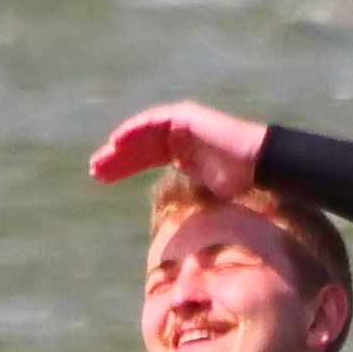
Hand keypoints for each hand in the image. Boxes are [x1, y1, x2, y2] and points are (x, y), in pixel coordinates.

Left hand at [89, 100, 267, 198]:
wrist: (258, 166)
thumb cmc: (240, 187)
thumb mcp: (203, 199)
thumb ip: (184, 204)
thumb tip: (171, 234)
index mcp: (183, 155)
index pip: (146, 159)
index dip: (124, 168)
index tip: (102, 179)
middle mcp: (180, 139)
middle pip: (140, 148)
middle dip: (117, 159)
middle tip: (94, 172)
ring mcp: (181, 126)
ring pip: (143, 135)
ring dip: (121, 147)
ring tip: (100, 160)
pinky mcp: (184, 117)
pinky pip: (153, 121)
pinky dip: (135, 130)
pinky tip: (117, 142)